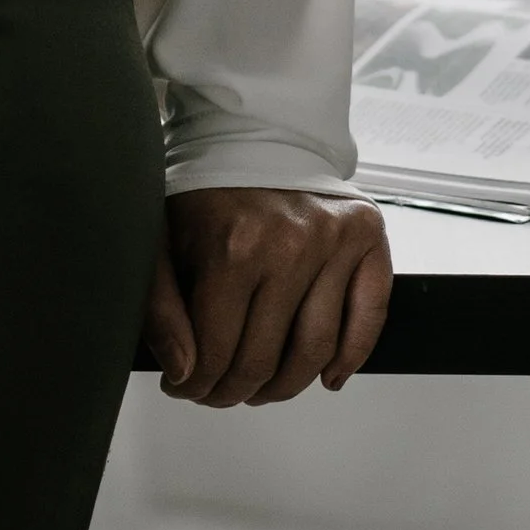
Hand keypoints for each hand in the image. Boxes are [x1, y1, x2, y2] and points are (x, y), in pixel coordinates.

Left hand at [139, 187, 390, 406]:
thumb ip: (160, 309)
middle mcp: (290, 244)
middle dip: (234, 391)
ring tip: (261, 388)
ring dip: (286, 386)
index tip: (185, 387)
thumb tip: (183, 373)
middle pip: (264, 359)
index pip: (217, 352)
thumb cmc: (205, 193)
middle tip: (218, 393)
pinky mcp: (367, 235)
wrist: (253, 136)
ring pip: (316, 350)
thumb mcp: (160, 242)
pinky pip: (369, 315)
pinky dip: (351, 357)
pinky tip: (326, 377)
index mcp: (233, 247)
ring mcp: (334, 240)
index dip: (196, 385)